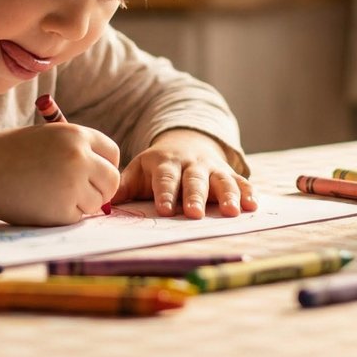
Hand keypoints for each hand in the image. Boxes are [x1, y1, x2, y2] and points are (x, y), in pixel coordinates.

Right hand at [0, 124, 118, 225]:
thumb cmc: (10, 153)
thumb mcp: (48, 137)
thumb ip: (77, 149)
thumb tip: (105, 174)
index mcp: (77, 135)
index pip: (112, 153)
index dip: (104, 165)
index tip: (93, 174)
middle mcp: (80, 158)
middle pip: (112, 180)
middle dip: (100, 189)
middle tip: (80, 192)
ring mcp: (72, 186)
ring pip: (96, 202)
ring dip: (81, 203)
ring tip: (51, 194)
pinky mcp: (61, 211)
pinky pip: (76, 218)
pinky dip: (63, 216)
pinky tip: (41, 204)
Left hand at [112, 128, 257, 218]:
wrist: (186, 141)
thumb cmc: (157, 166)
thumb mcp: (139, 170)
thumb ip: (124, 187)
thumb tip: (102, 204)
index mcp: (165, 163)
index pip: (165, 179)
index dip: (165, 193)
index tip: (164, 209)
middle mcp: (190, 164)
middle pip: (193, 180)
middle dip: (194, 197)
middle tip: (194, 214)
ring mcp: (211, 168)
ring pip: (220, 180)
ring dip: (226, 196)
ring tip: (231, 212)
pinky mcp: (228, 173)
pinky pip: (240, 181)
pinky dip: (247, 192)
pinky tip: (253, 206)